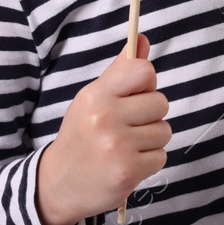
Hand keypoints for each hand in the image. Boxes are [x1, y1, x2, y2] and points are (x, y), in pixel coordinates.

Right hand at [36, 32, 171, 224]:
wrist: (58, 184)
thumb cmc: (82, 136)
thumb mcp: (93, 99)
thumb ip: (120, 71)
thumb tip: (142, 39)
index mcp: (95, 95)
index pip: (143, 71)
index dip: (146, 84)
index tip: (134, 96)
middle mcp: (104, 118)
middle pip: (161, 102)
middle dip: (150, 116)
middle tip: (126, 128)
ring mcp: (116, 146)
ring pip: (164, 131)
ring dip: (150, 141)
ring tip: (125, 147)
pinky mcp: (127, 171)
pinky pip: (161, 156)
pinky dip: (148, 162)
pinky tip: (126, 164)